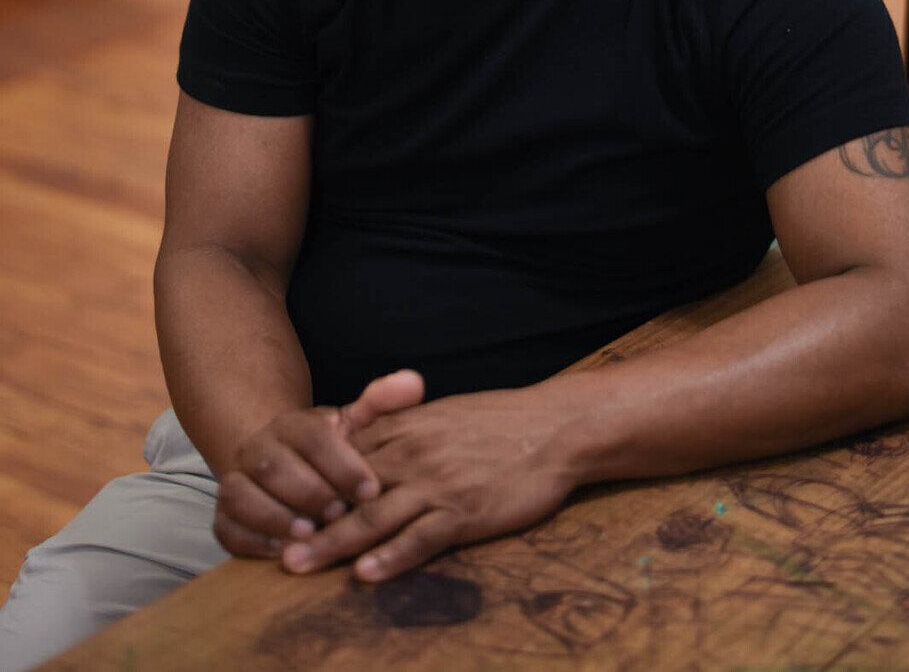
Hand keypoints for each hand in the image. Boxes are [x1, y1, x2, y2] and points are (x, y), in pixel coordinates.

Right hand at [214, 371, 424, 557]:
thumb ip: (383, 406)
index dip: (342, 464)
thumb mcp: (357, 428)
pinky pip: (226, 527)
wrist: (286, 469)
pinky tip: (282, 550)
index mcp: (293, 424)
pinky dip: (251, 540)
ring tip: (309, 532)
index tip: (371, 490)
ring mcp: (236, 481)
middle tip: (340, 514)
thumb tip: (414, 382)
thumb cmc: (332, 455)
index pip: (314, 436)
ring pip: (243, 493)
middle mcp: (258, 447)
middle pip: (274, 465)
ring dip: (276, 515)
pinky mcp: (224, 516)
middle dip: (309, 491)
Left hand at [280, 378, 579, 581]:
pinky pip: (420, 538)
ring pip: (374, 516)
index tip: (279, 505)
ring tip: (298, 565)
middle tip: (272, 546)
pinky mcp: (465, 512)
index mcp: (409, 427)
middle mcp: (416, 453)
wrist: (554, 428)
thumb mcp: (446, 413)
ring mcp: (439, 484)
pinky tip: (366, 576)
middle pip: (348, 491)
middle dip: (308, 520)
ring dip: (333, 543)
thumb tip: (371, 445)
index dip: (311, 483)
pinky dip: (391, 558)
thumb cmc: (502, 422)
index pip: (347, 456)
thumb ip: (406, 428)